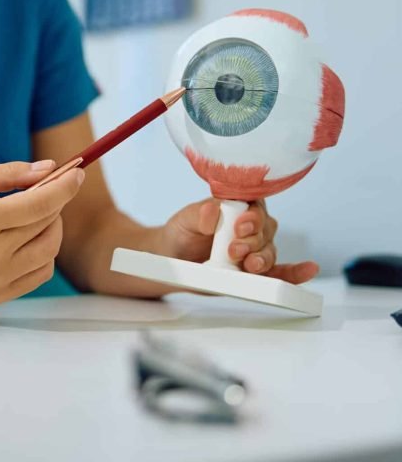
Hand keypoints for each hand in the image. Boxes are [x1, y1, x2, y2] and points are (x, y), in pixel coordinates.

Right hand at [0, 161, 83, 302]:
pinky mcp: (0, 294)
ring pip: (50, 249)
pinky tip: (29, 238)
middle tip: (50, 189)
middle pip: (47, 224)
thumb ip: (11, 173)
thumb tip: (50, 169)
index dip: (64, 187)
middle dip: (57, 201)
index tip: (77, 172)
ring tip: (37, 214)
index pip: (39, 204)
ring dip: (53, 226)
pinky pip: (42, 272)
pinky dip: (45, 252)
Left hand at [158, 197, 318, 284]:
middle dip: (253, 240)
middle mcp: (249, 228)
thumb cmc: (181, 233)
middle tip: (234, 249)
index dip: (252, 215)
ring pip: (270, 251)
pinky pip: (280, 273)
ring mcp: (253, 251)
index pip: (254, 205)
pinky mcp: (254, 274)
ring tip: (249, 265)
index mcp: (235, 208)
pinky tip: (308, 271)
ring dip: (262, 258)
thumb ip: (198, 214)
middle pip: (265, 230)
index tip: (241, 224)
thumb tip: (212, 211)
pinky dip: (295, 273)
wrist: (172, 260)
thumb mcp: (184, 219)